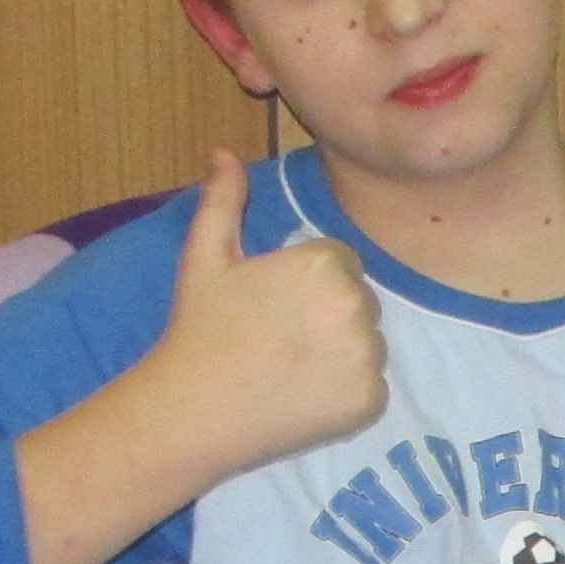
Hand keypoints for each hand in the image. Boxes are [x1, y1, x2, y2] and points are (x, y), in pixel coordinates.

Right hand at [148, 150, 388, 481]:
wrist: (193, 410)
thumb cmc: (199, 329)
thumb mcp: (204, 256)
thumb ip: (223, 200)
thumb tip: (224, 153)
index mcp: (325, 264)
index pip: (340, 263)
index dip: (307, 283)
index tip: (274, 306)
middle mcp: (356, 305)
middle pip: (358, 301)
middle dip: (328, 314)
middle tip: (280, 338)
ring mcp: (367, 357)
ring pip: (368, 344)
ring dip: (342, 352)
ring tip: (290, 368)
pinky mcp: (369, 401)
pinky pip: (371, 387)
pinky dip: (346, 393)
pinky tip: (303, 395)